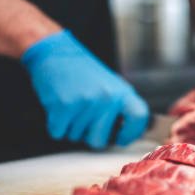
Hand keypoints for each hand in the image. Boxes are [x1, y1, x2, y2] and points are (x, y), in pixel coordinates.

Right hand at [21, 30, 148, 148]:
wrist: (57, 54)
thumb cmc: (84, 74)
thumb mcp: (111, 86)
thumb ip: (121, 108)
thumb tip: (132, 133)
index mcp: (122, 92)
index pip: (139, 117)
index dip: (131, 134)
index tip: (120, 138)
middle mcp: (107, 98)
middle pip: (99, 141)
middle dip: (88, 136)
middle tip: (84, 120)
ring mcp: (86, 102)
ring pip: (76, 137)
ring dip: (71, 127)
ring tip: (71, 105)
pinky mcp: (64, 106)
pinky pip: (58, 133)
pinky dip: (56, 125)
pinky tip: (59, 107)